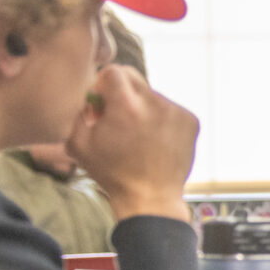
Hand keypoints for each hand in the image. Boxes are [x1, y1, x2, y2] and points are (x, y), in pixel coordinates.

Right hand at [66, 65, 197, 220]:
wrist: (150, 198)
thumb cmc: (112, 174)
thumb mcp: (78, 144)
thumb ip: (78, 112)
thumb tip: (90, 98)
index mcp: (126, 105)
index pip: (113, 71)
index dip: (102, 85)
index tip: (101, 103)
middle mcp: (155, 102)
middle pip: (133, 79)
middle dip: (121, 93)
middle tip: (116, 118)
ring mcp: (176, 111)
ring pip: (152, 95)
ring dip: (141, 108)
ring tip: (137, 136)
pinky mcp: (191, 121)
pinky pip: (170, 108)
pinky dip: (160, 118)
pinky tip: (154, 141)